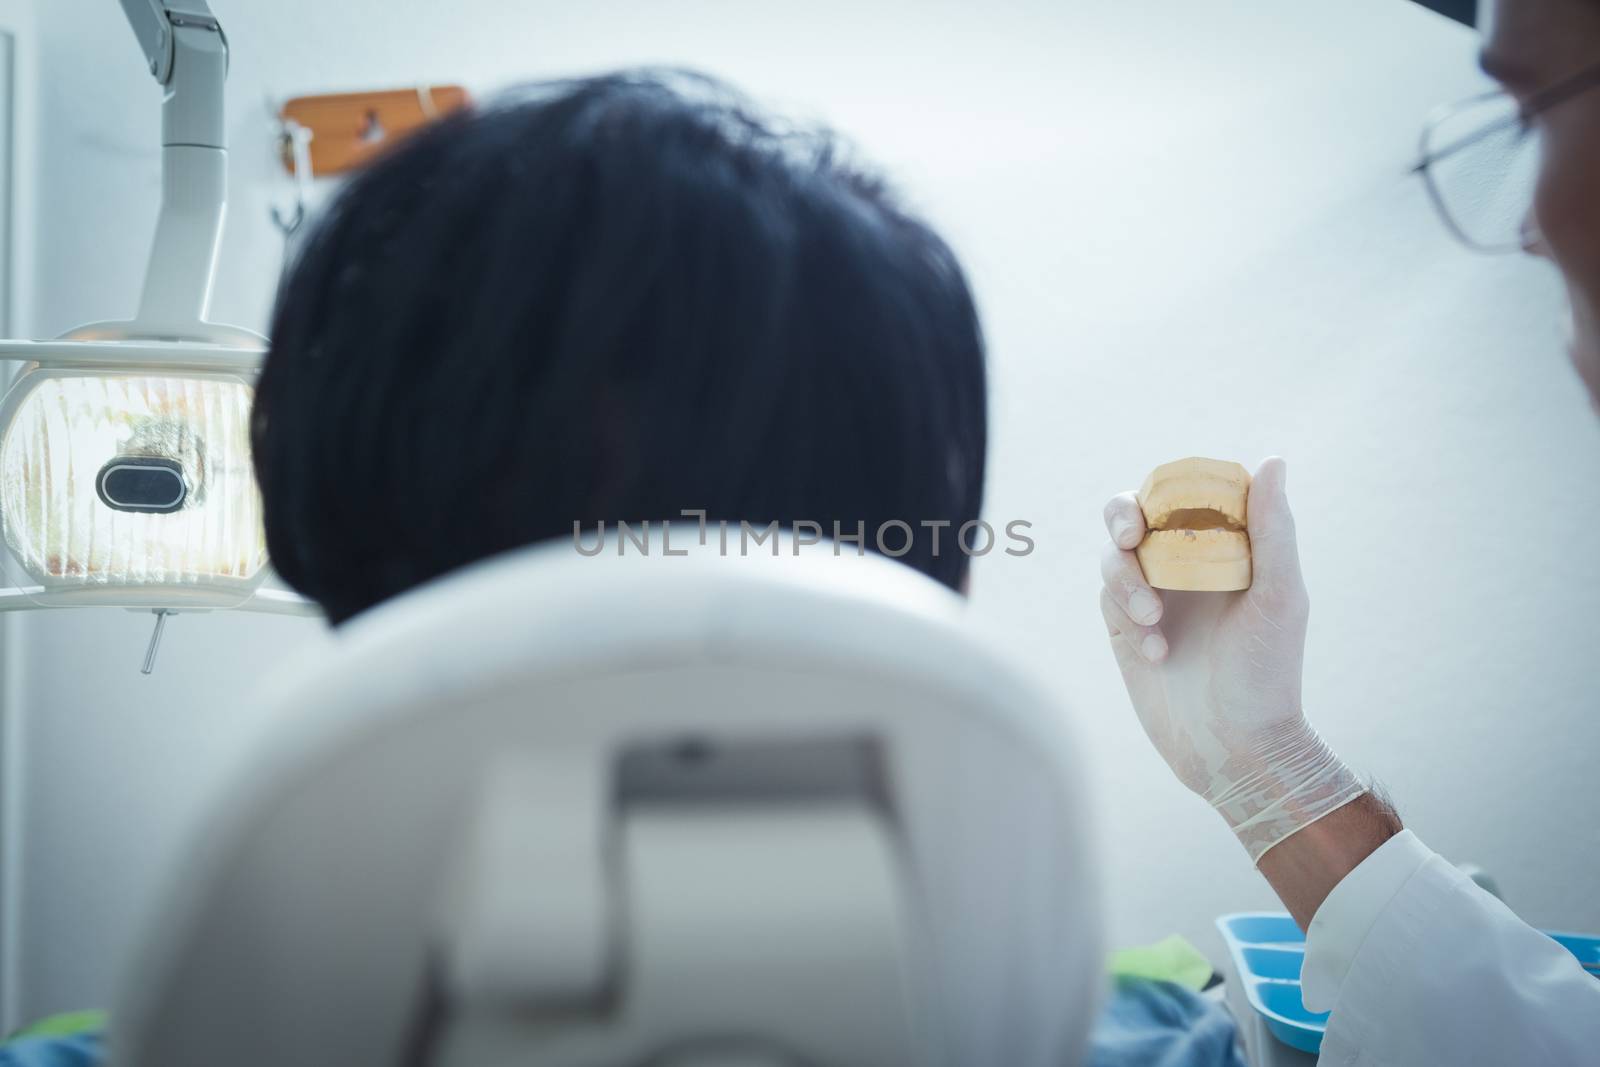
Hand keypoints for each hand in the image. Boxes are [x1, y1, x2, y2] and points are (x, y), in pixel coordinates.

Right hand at [1098, 457, 1366, 860]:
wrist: (1235, 748)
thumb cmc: (1269, 673)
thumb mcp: (1278, 597)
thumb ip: (1272, 529)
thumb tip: (1271, 461)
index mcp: (1225, 549)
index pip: (1186, 495)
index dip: (1166, 487)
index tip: (1162, 505)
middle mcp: (1185, 567)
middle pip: (1134, 514)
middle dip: (1122, 517)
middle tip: (1130, 538)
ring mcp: (1153, 597)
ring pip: (1114, 557)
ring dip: (1126, 579)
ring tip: (1152, 619)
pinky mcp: (1127, 630)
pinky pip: (1108, 599)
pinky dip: (1126, 615)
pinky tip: (1157, 652)